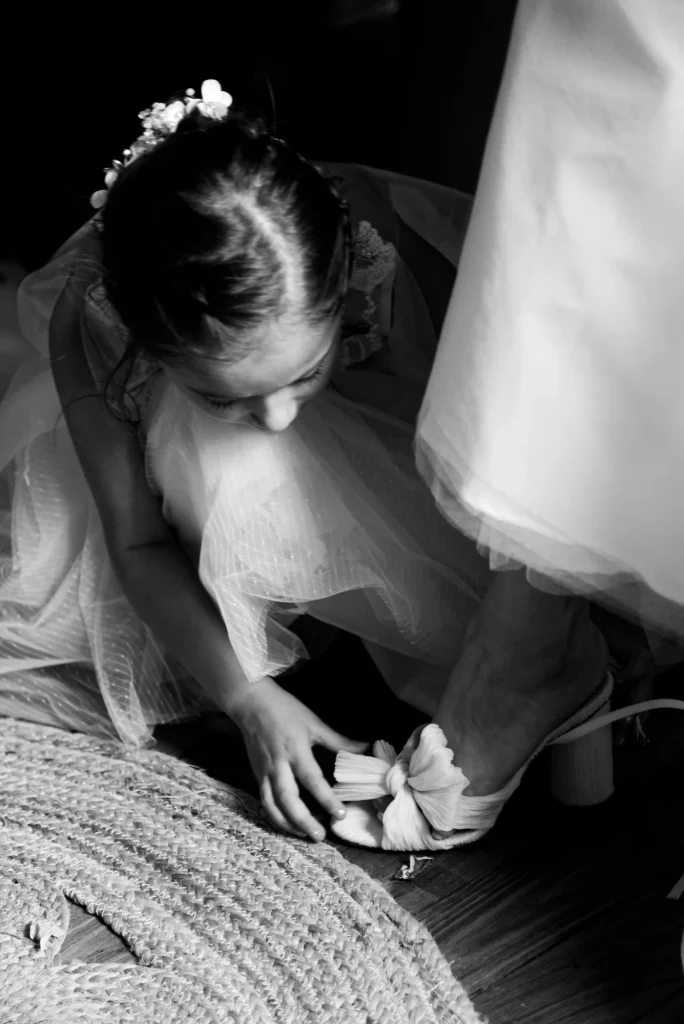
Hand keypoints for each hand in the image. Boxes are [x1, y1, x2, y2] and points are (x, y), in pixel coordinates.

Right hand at [227, 677, 367, 840]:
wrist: (251, 703)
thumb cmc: (285, 710)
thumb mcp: (314, 722)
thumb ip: (338, 740)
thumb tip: (365, 748)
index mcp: (295, 750)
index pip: (312, 780)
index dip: (326, 798)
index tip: (340, 813)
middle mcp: (278, 765)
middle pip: (288, 799)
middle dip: (303, 821)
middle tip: (320, 836)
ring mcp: (264, 772)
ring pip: (272, 805)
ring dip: (287, 824)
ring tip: (304, 836)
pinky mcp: (256, 775)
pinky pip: (264, 801)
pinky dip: (275, 816)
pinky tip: (287, 825)